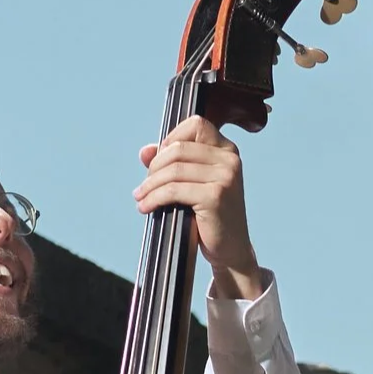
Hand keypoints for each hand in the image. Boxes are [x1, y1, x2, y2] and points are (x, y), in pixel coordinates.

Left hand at [135, 116, 263, 299]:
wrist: (230, 249)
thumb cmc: (210, 215)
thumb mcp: (191, 183)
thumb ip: (171, 163)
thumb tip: (145, 151)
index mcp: (227, 150)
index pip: (195, 124)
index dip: (171, 138)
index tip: (160, 161)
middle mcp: (230, 159)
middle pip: (178, 148)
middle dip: (155, 167)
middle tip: (145, 186)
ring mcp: (225, 176)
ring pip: (173, 170)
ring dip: (150, 185)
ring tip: (142, 197)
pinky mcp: (216, 195)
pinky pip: (173, 190)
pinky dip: (154, 198)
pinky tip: (146, 207)